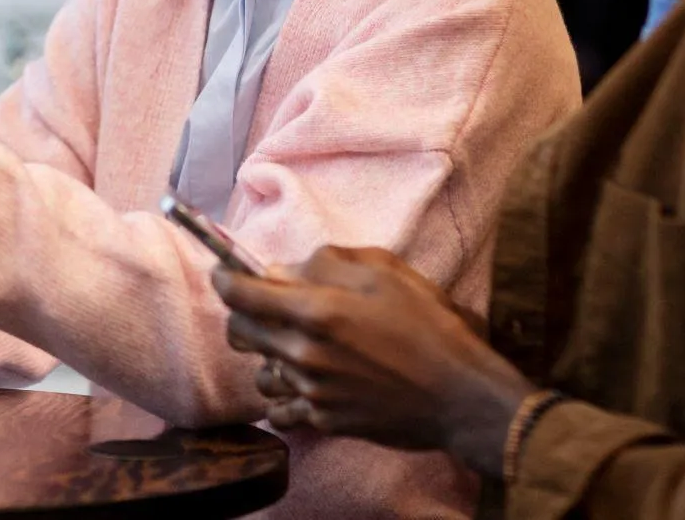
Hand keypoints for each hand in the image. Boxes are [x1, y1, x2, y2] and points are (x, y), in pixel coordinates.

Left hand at [212, 246, 533, 475]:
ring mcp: (311, 391)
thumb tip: (284, 270)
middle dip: (243, 314)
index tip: (225, 272)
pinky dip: (284, 396)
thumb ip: (327, 264)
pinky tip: (304, 382)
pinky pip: (280, 410)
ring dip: (265, 357)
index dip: (225, 278)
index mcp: (315, 311)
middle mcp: (303, 353)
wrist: (459, 395)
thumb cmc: (428, 326)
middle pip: (238, 333)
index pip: (239, 294)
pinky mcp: (324, 420)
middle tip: (265, 306)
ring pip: (257, 374)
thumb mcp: (384, 273)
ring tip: (291, 346)